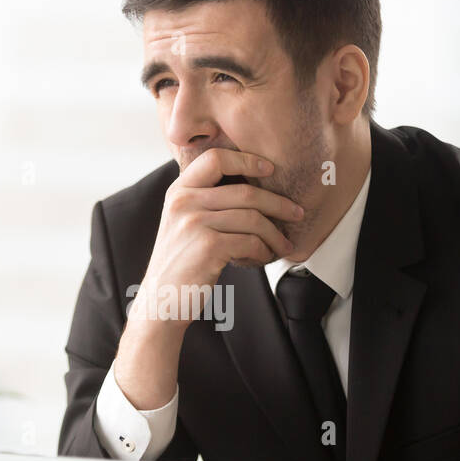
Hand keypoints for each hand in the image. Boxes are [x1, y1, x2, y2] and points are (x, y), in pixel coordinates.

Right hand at [113, 147, 302, 409]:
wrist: (161, 301)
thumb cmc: (180, 263)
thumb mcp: (182, 222)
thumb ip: (204, 201)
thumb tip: (252, 188)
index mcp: (179, 191)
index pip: (215, 159)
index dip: (246, 159)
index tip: (270, 168)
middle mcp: (184, 201)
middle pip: (246, 191)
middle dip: (279, 204)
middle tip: (297, 213)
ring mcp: (194, 223)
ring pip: (253, 218)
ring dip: (275, 234)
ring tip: (283, 246)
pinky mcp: (208, 246)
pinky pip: (250, 241)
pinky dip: (263, 251)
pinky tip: (262, 259)